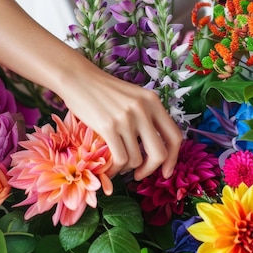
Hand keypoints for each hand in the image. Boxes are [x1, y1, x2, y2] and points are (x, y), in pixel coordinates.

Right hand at [59, 65, 182, 180]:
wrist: (78, 78)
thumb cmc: (104, 90)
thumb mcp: (133, 97)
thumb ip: (147, 116)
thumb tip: (156, 148)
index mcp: (153, 101)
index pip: (175, 136)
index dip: (174, 158)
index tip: (166, 171)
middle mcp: (143, 109)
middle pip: (159, 154)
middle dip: (150, 170)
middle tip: (139, 174)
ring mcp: (127, 118)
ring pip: (136, 159)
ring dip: (127, 167)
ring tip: (117, 162)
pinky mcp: (108, 126)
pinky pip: (120, 159)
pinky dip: (115, 169)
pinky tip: (108, 168)